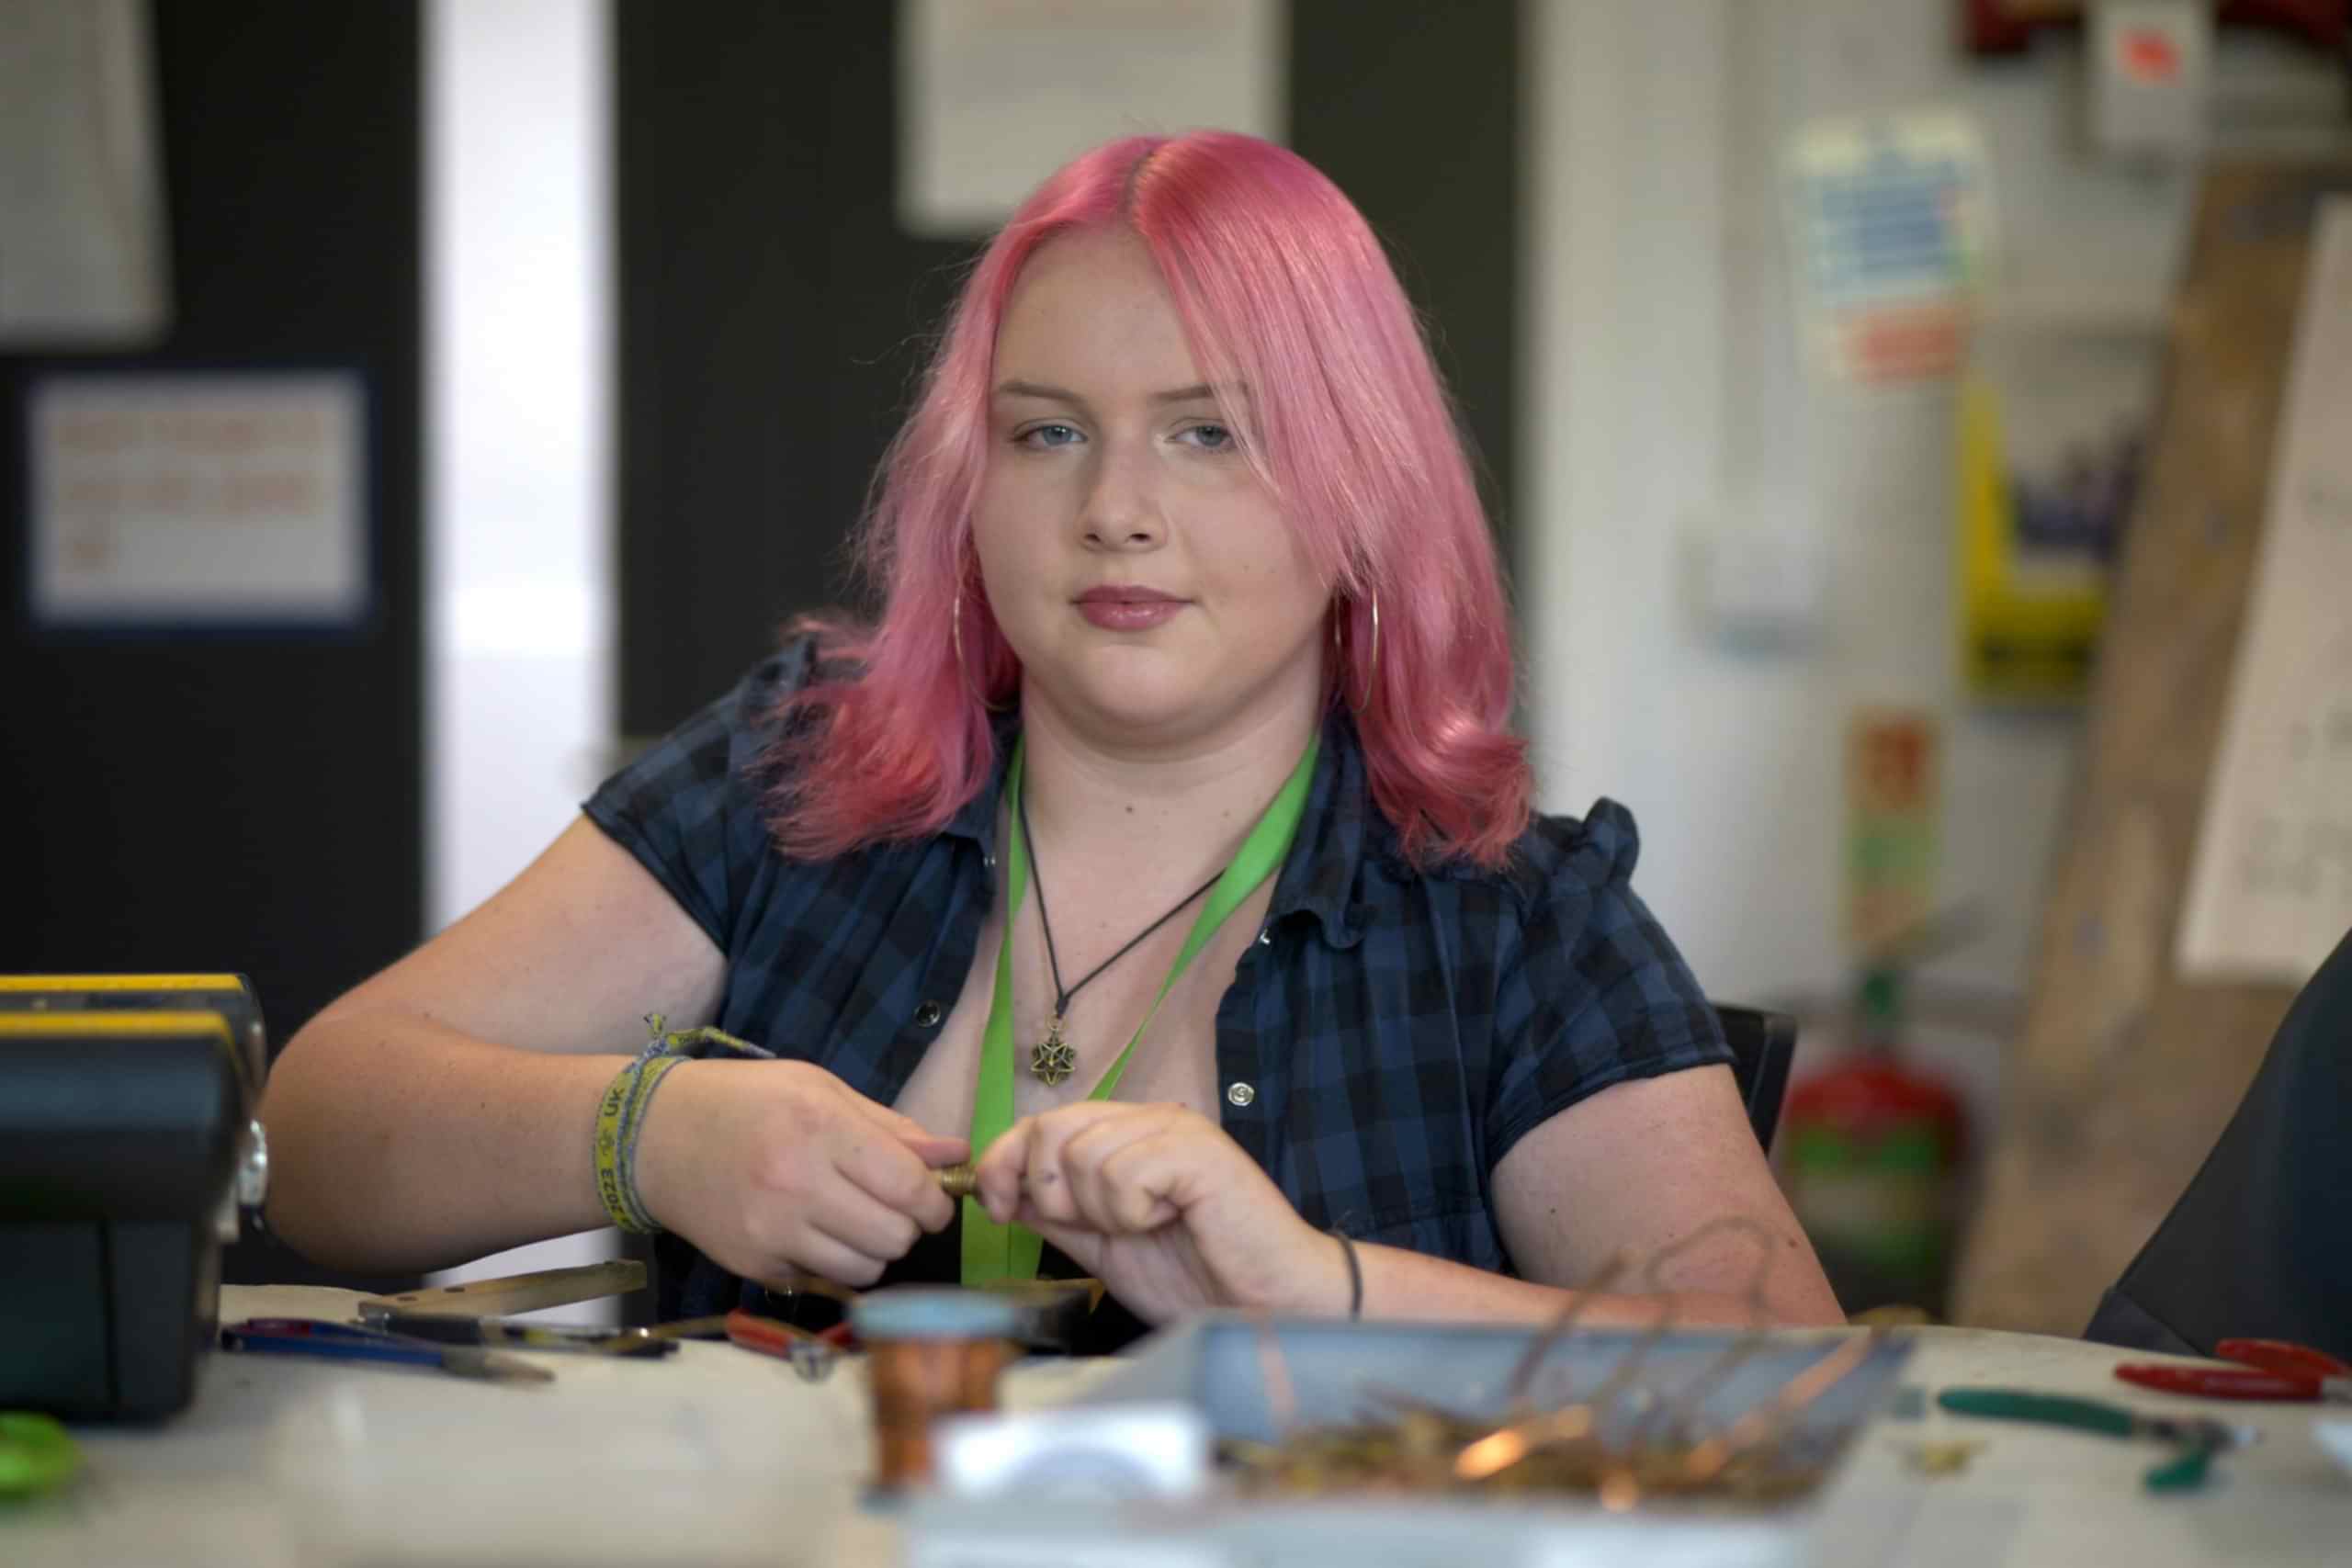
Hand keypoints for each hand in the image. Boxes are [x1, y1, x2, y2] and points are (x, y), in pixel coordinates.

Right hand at [633, 1059, 966, 1287]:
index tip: (933, 1200)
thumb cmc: (747, 1102)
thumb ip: (891, 1128)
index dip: (935, 1202)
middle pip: (894, 1237)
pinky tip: (811, 1230)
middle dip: (907, 1226)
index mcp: (820, 1128)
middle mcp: (796, 1184)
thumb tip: (955, 1156)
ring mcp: (772, 1231)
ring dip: (873, 1249)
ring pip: (865, 1268)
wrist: (654, 1137)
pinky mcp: (754, 1264)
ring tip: (853, 1219)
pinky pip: (823, 1279)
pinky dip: (831, 1261)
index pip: (908, 1187)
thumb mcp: (821, 1090)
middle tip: (891, 1207)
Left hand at [972, 1101, 1340, 1323]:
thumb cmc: (1197, 1278)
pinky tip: (1169, 1221)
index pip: (1041, 1123)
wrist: (1266, 1306)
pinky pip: (1122, 1174)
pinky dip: (1131, 1213)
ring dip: (1101, 1210)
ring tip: (1146, 1226)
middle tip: (1100, 1227)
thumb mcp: (1105, 1246)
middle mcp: (1151, 1118)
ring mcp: (1176, 1130)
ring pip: (1082, 1156)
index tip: (996, 1207)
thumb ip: (1059, 1214)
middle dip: (1053, 1194)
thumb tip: (1002, 1191)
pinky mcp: (1196, 1151)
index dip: (1004, 1161)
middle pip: (1051, 1131)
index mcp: (1128, 1133)